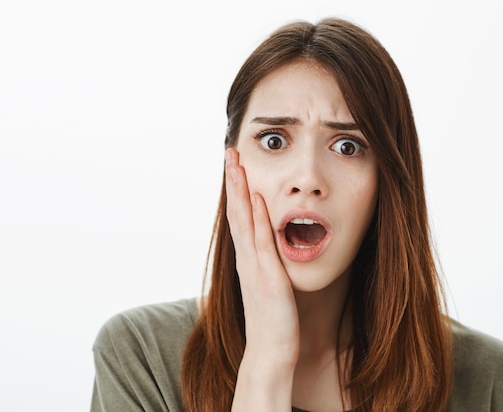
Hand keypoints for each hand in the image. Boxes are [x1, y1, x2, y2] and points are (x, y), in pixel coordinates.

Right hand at [225, 148, 299, 365]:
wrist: (270, 352)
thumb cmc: (273, 320)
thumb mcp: (270, 284)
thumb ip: (268, 261)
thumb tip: (272, 242)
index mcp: (249, 259)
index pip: (240, 217)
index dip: (237, 189)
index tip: (235, 164)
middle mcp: (247, 258)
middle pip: (237, 211)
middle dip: (234, 180)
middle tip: (229, 150)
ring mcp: (255, 267)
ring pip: (245, 221)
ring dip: (241, 191)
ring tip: (236, 163)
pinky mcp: (268, 279)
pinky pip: (263, 243)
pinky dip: (259, 220)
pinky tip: (259, 199)